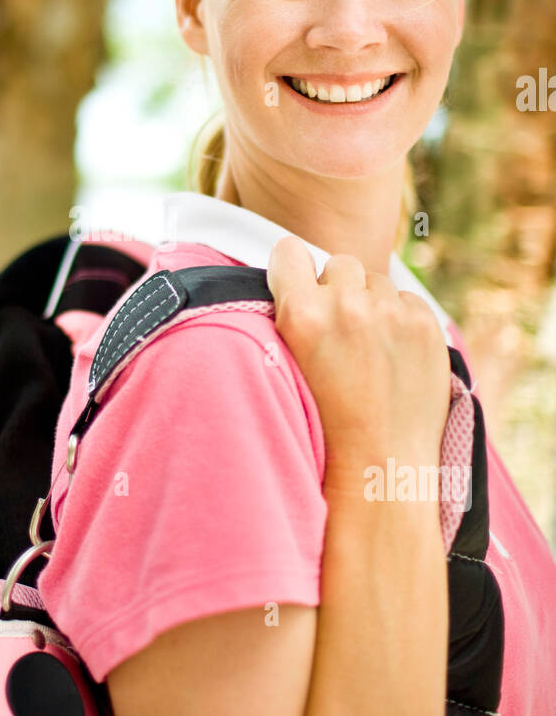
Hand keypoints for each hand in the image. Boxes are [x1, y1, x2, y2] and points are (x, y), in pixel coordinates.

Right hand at [267, 236, 451, 478]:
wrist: (379, 463)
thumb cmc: (326, 421)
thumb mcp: (290, 361)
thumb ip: (295, 312)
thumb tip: (301, 275)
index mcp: (300, 314)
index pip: (288, 251)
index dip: (294, 270)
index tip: (300, 289)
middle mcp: (346, 305)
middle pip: (338, 264)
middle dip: (338, 289)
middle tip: (340, 332)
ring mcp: (390, 313)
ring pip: (375, 281)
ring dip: (372, 304)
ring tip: (370, 350)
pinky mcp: (425, 323)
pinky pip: (407, 300)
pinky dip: (402, 320)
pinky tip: (394, 357)